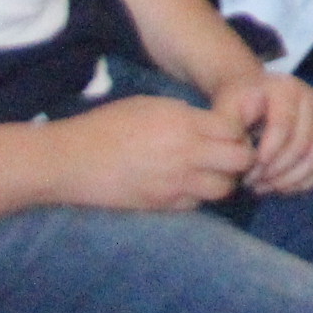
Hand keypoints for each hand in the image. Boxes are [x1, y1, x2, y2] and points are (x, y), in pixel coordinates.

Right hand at [42, 96, 254, 211]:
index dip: (239, 132)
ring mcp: (174, 183)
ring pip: (223, 188)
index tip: (231, 133)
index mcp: (184, 123)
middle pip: (240, 161)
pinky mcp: (160, 205)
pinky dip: (197, 197)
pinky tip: (185, 186)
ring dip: (223, 180)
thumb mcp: (151, 106)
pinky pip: (196, 204)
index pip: (236, 130)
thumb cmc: (108, 125)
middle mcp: (186, 154)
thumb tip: (214, 124)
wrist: (70, 160)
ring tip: (209, 173)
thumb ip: (187, 116)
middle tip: (229, 155)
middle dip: (241, 158)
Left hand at [211, 69, 312, 195]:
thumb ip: (231, 132)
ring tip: (263, 186)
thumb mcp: (226, 111)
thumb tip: (247, 156)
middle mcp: (310, 100)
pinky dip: (305, 181)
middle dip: (275, 171)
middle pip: (302, 144)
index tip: (246, 170)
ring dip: (289, 179)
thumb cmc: (236, 104)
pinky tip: (280, 187)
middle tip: (250, 182)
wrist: (250, 93)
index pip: (283, 126)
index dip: (267, 153)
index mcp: (286, 89)